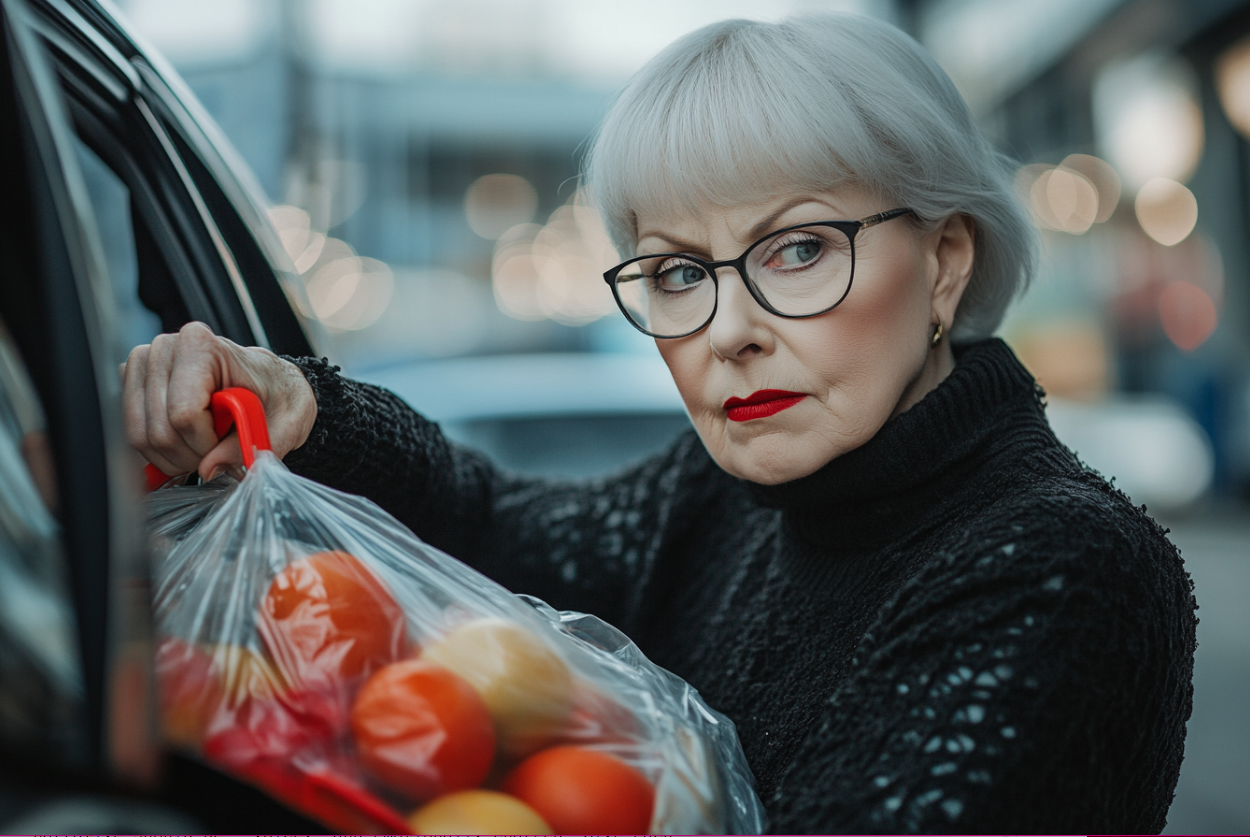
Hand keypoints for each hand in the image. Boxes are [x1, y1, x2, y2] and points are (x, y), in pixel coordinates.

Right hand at [122, 322, 317, 480]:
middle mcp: (165, 349)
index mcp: (200, 345)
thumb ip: (246, 447)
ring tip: (207, 446)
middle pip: (161, 430)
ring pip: (143, 437)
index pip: (184, 413)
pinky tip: (190, 442)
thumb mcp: (283, 426)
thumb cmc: (278, 396)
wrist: (272, 385)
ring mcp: (143, 366)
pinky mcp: (132, 385)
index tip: (230, 442)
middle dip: (193, 455)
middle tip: (220, 450)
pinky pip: (136, 437)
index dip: (206, 443)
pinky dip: (163, 453)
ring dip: (177, 457)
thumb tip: (209, 468)